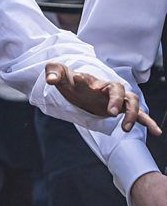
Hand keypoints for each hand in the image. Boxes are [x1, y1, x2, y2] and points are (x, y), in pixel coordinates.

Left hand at [45, 63, 161, 133]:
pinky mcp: (119, 109)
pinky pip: (139, 115)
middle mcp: (107, 89)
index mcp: (92, 81)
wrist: (76, 86)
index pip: (94, 80)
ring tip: (125, 128)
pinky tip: (158, 132)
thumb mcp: (58, 75)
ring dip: (131, 114)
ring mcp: (115, 99)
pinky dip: (148, 122)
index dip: (91, 84)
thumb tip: (50, 79)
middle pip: (119, 89)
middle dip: (117, 100)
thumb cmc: (68, 80)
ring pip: (131, 101)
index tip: (88, 86)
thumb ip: (53, 73)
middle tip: (110, 112)